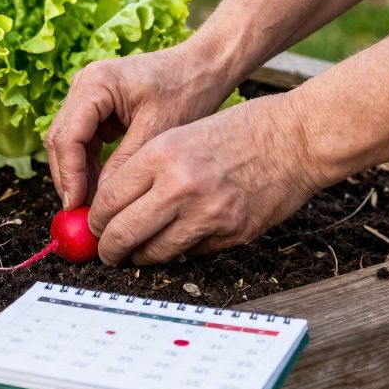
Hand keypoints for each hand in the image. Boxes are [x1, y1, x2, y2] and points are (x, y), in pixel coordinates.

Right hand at [45, 37, 238, 210]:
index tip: (77, 206)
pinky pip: (83, 141)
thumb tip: (101, 200)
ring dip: (77, 174)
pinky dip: (89, 165)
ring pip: (68, 143)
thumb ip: (125, 163)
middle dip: (68, 178)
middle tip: (79, 213)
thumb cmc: (187, 90)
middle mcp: (83, 85)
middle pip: (60, 139)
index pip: (67, 136)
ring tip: (91, 206)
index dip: (69, 174)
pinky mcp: (96, 107)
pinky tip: (100, 189)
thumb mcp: (158, 131)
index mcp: (95, 83)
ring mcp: (87, 95)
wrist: (203, 66)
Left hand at [88, 93, 327, 265]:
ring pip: (152, 253)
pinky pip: (189, 253)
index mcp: (161, 156)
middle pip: (121, 234)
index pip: (107, 200)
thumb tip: (109, 206)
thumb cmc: (236, 132)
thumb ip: (143, 170)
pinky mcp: (229, 236)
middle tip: (106, 251)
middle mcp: (179, 188)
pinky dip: (178, 250)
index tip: (94, 225)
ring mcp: (206, 216)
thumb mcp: (179, 136)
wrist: (294, 140)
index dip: (95, 219)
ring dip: (139, 256)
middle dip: (108, 248)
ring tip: (135, 251)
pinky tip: (178, 238)